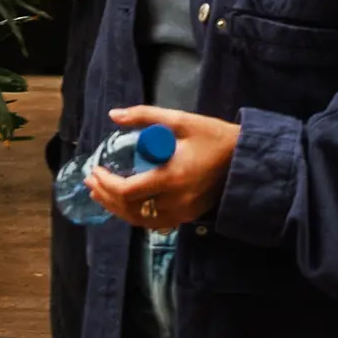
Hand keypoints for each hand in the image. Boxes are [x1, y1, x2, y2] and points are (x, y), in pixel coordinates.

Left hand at [95, 106, 238, 230]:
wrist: (245, 159)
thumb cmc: (213, 137)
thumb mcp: (181, 120)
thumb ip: (145, 116)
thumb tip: (113, 114)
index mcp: (172, 177)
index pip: (128, 191)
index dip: (106, 184)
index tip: (95, 170)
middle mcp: (175, 200)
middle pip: (130, 209)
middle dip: (106, 197)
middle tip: (91, 182)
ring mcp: (183, 212)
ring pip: (140, 220)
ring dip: (117, 209)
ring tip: (101, 194)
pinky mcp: (188, 216)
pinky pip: (154, 222)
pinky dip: (136, 215)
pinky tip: (126, 204)